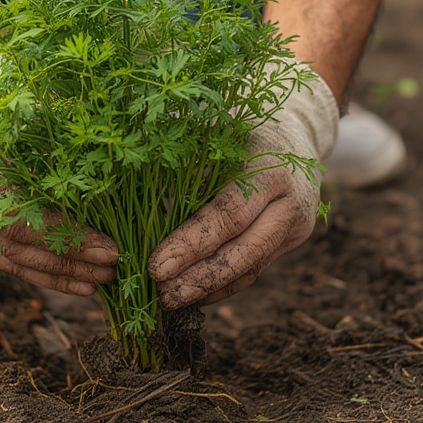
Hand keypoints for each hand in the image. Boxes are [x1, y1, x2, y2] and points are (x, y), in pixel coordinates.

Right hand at [0, 33, 117, 295]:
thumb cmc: (6, 122)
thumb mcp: (29, 116)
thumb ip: (60, 122)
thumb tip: (105, 130)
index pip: (30, 219)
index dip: (70, 236)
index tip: (110, 245)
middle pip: (28, 246)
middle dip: (75, 258)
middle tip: (115, 263)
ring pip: (26, 264)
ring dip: (69, 275)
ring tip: (107, 279)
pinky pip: (23, 270)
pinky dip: (54, 280)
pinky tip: (85, 287)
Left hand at [148, 68, 338, 308]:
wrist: (293, 128)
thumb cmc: (239, 122)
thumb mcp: (214, 127)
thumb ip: (181, 153)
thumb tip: (127, 174)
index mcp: (270, 167)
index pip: (228, 215)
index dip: (191, 243)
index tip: (155, 266)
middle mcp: (290, 201)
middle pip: (245, 252)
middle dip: (200, 278)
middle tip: (161, 296)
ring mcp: (295, 225)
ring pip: (251, 267)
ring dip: (209, 288)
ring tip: (169, 301)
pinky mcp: (292, 240)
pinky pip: (255, 269)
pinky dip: (223, 284)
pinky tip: (194, 294)